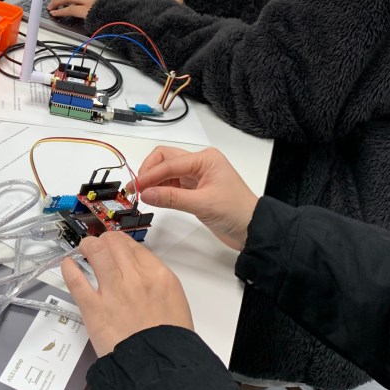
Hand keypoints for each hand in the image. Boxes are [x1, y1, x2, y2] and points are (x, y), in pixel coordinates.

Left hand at [61, 231, 192, 356]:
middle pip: (113, 242)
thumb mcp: (174, 302)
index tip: (116, 248)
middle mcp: (135, 276)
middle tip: (99, 248)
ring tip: (84, 250)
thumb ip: (155, 282)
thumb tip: (138, 272)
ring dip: (87, 246)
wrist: (158, 368)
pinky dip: (69, 268)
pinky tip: (68, 265)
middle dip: (104, 241)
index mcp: (158, 275)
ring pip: (95, 251)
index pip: (133, 246)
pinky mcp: (92, 308)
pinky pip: (76, 279)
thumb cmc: (169, 340)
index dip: (121, 243)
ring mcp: (112, 290)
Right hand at [135, 146, 257, 250]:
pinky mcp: (194, 189)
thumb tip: (146, 193)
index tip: (136, 187)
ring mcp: (196, 175)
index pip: (170, 162)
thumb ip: (172, 198)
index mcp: (205, 159)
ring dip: (153, 181)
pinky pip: (171, 184)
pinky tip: (153, 197)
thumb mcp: (202, 204)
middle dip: (149, 172)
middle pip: (165, 159)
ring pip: (166, 171)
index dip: (150, 174)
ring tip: (141, 195)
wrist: (253, 230)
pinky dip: (160, 189)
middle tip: (136, 188)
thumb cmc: (236, 212)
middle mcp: (200, 163)